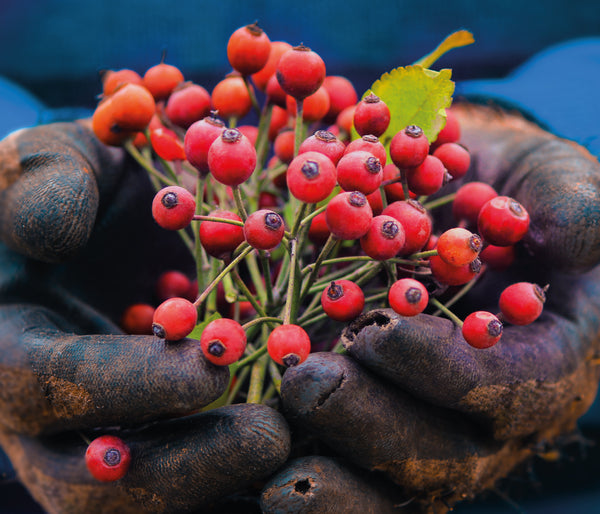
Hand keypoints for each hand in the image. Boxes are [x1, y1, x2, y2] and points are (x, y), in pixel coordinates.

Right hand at [0, 122, 289, 512]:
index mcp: (7, 345)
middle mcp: (44, 412)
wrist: (100, 229)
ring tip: (293, 442)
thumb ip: (44, 181)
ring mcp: (95, 433)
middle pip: (92, 481)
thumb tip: (52, 233)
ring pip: (143, 496)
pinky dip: (237, 470)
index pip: (52, 384)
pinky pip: (185, 478)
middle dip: (185, 464)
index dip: (128, 382)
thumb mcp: (53, 162)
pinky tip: (295, 438)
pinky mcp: (146, 433)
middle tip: (268, 437)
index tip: (210, 365)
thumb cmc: (74, 191)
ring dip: (220, 479)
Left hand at [262, 102, 599, 512]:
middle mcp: (477, 414)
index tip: (388, 337)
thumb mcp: (546, 178)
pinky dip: (291, 466)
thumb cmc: (501, 190)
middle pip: (434, 453)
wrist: (443, 199)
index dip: (450, 374)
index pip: (508, 391)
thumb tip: (577, 235)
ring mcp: (415, 422)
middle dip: (370, 424)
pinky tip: (247, 458)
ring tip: (264, 459)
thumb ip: (569, 202)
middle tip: (309, 386)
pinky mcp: (361, 417)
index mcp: (539, 364)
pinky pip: (330, 461)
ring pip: (378, 477)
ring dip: (323, 475)